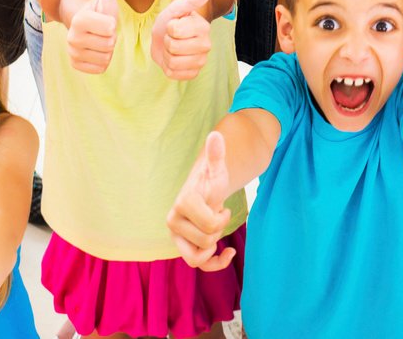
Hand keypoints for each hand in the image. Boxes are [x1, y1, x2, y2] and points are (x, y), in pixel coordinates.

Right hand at [65, 0, 118, 73]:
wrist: (85, 27)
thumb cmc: (99, 10)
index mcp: (79, 20)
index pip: (109, 28)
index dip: (112, 24)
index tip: (104, 19)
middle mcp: (72, 38)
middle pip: (108, 43)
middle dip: (110, 37)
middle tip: (103, 31)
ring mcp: (73, 53)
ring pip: (105, 57)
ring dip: (107, 49)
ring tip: (100, 39)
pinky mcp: (76, 65)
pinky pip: (100, 68)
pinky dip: (102, 61)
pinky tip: (96, 50)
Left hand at [151, 0, 214, 80]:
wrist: (167, 36)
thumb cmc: (172, 20)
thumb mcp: (176, 8)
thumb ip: (191, 0)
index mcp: (203, 27)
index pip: (175, 30)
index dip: (169, 27)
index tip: (173, 24)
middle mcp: (206, 45)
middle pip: (174, 48)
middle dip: (167, 42)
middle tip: (172, 37)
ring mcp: (201, 61)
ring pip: (173, 63)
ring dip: (167, 55)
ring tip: (172, 48)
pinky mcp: (194, 73)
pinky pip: (174, 75)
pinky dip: (168, 68)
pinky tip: (174, 59)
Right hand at [167, 131, 237, 269]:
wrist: (203, 193)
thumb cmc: (210, 181)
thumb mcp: (216, 168)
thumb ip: (216, 154)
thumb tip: (216, 135)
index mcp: (183, 202)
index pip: (209, 224)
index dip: (222, 218)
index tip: (221, 206)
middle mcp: (173, 221)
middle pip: (207, 240)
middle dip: (218, 228)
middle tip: (216, 213)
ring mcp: (176, 236)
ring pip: (199, 257)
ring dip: (214, 243)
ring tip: (214, 227)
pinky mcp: (183, 248)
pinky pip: (198, 267)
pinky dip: (216, 263)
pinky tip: (229, 252)